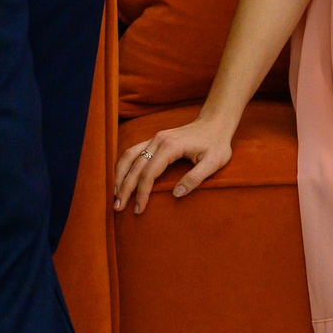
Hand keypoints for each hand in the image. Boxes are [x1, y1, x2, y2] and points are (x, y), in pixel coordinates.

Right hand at [114, 118, 234, 213]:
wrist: (215, 123)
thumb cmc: (217, 144)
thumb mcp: (214, 163)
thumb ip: (195, 178)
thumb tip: (176, 194)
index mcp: (171, 147)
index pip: (149, 173)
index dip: (142, 193)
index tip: (138, 209)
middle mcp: (158, 140)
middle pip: (134, 167)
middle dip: (125, 188)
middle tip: (118, 207)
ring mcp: (155, 138)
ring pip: (128, 157)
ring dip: (120, 176)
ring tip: (115, 195)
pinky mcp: (154, 140)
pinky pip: (133, 152)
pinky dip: (124, 166)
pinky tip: (121, 178)